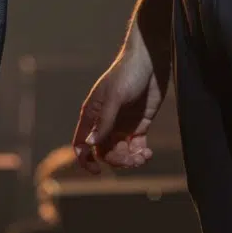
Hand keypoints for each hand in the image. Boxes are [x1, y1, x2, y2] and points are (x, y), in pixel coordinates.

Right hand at [72, 24, 168, 173]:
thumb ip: (104, 121)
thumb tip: (90, 144)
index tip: (97, 171)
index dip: (85, 160)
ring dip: (131, 160)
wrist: (150, 61)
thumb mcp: (115, 97)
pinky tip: (148, 152)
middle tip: (134, 159)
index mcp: (92, 115)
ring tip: (144, 156)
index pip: (81, 143)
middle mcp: (105, 123)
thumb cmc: (128, 73)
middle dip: (118, 160)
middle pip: (105, 152)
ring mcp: (122, 125)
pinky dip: (141, 154)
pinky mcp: (139, 125)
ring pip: (121, 153)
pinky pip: (136, 148)